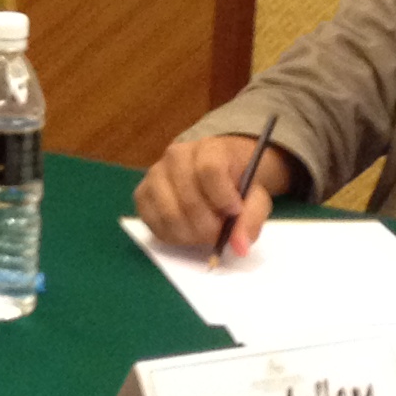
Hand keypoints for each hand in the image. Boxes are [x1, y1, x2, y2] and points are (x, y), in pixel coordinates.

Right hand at [133, 131, 302, 258]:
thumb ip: (250, 218)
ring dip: (191, 234)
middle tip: (220, 232)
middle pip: (188, 199)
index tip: (235, 212)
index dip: (223, 198)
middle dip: (208, 226)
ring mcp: (154, 175)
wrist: (214, 172)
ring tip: (205, 232)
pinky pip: (153, 224)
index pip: (209, 170)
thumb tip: (240, 247)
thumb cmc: (235, 184)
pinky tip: (188, 231)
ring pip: (169, 214)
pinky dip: (173, 236)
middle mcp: (175, 156)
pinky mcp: (141, 194)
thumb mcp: (255, 196)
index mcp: (208, 148)